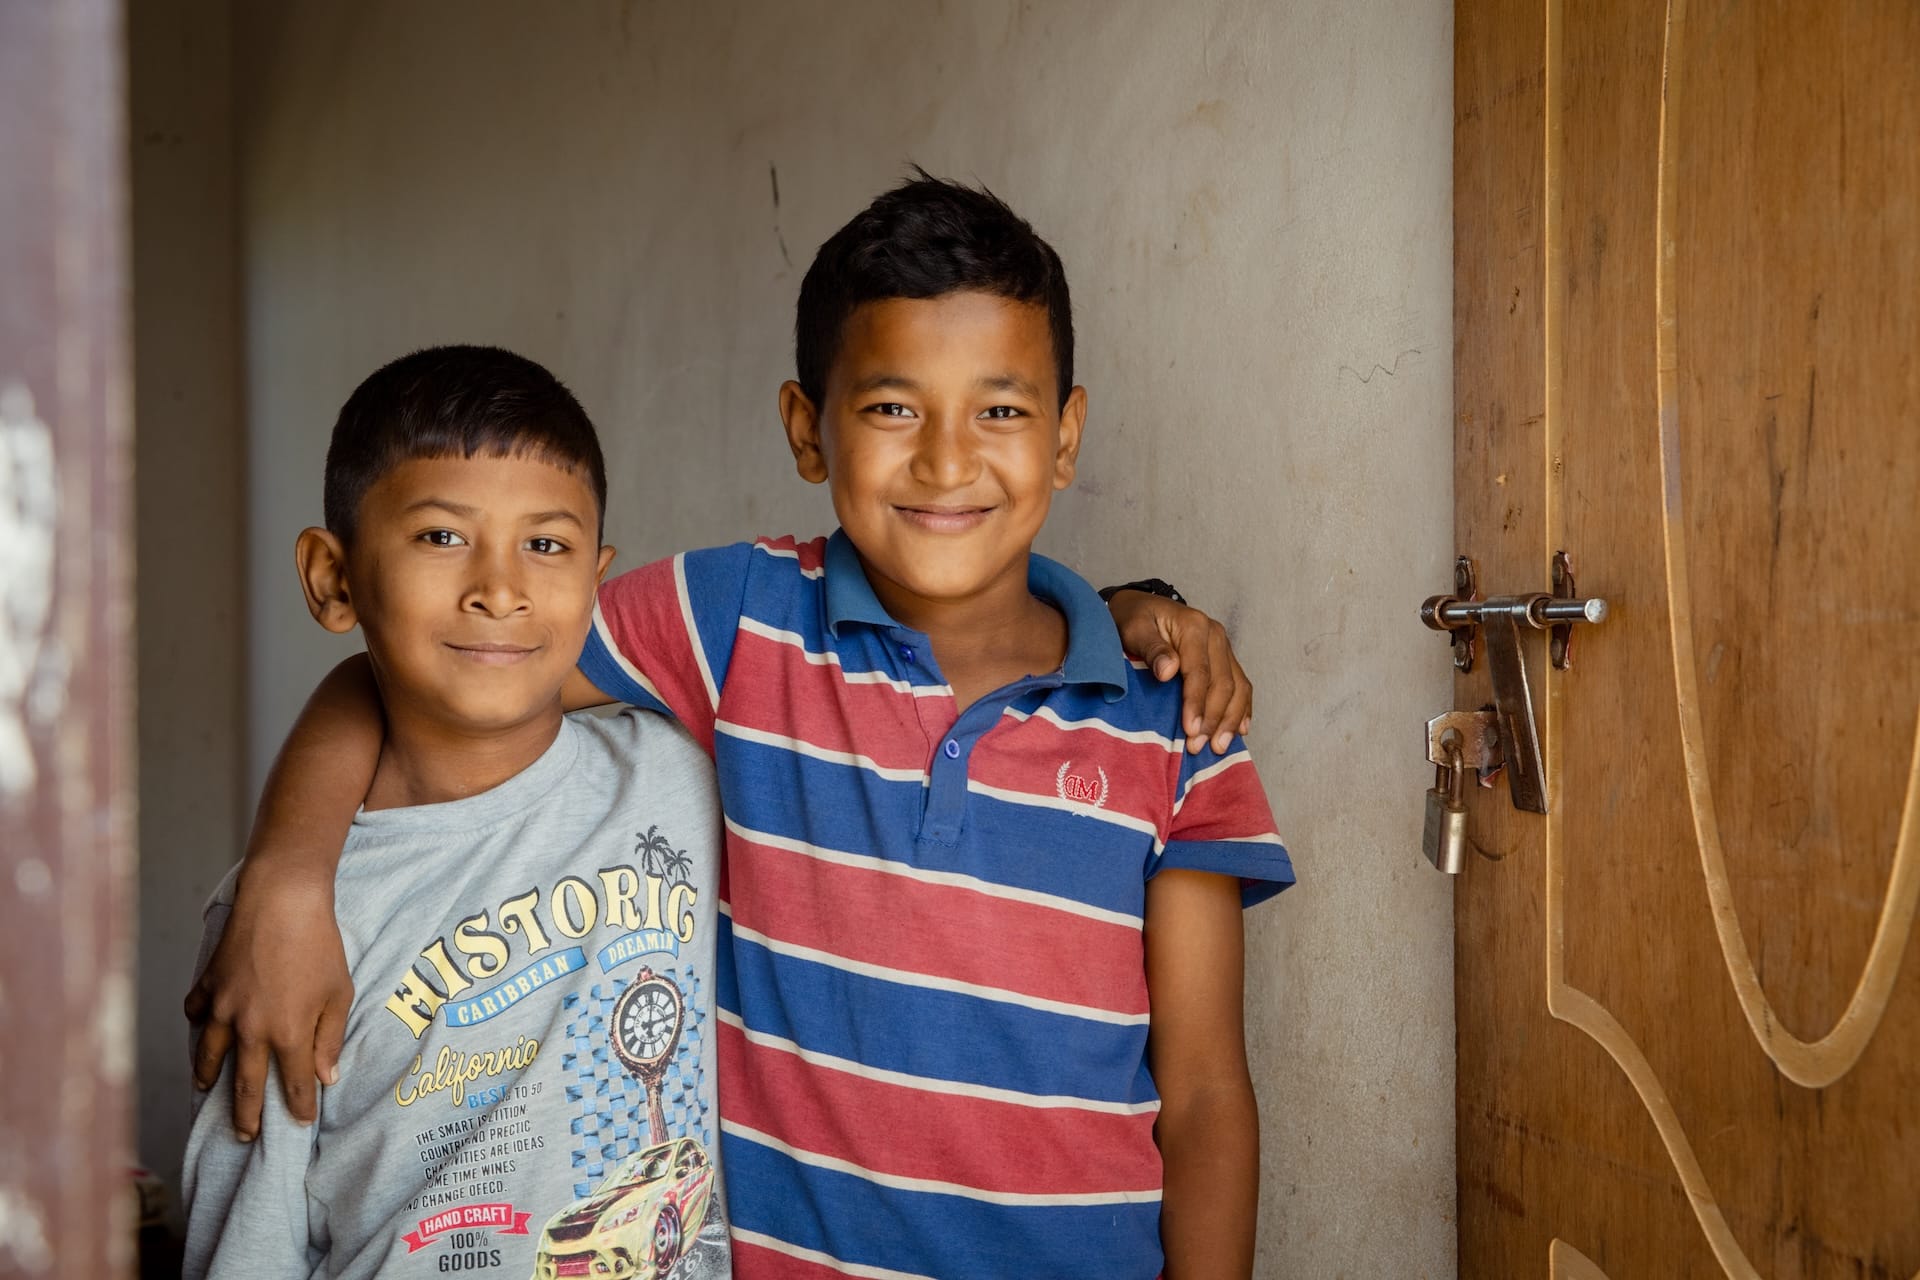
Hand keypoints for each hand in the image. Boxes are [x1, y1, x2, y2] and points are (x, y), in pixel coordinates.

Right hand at [183, 863, 351, 1138]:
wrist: (282, 900)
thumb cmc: (320, 944)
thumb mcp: (339, 993)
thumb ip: (331, 1038)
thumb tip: (327, 1076)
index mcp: (288, 1034)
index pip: (295, 1084)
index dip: (299, 1107)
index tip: (301, 1122)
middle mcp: (250, 1029)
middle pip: (245, 1084)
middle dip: (246, 1115)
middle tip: (245, 1135)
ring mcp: (223, 1008)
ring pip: (209, 1055)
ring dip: (209, 1077)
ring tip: (207, 1090)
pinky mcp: (208, 984)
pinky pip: (196, 1012)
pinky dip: (196, 1023)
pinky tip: (199, 1028)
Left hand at [1107, 591, 1253, 753]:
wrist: (1140, 607)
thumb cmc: (1133, 619)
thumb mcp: (1134, 628)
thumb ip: (1152, 648)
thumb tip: (1167, 671)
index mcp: (1194, 626)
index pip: (1200, 672)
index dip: (1196, 703)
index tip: (1190, 730)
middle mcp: (1216, 636)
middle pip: (1224, 683)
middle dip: (1213, 718)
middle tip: (1199, 746)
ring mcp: (1223, 647)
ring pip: (1238, 687)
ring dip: (1230, 720)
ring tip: (1219, 746)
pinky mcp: (1225, 658)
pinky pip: (1241, 685)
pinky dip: (1241, 710)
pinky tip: (1239, 731)